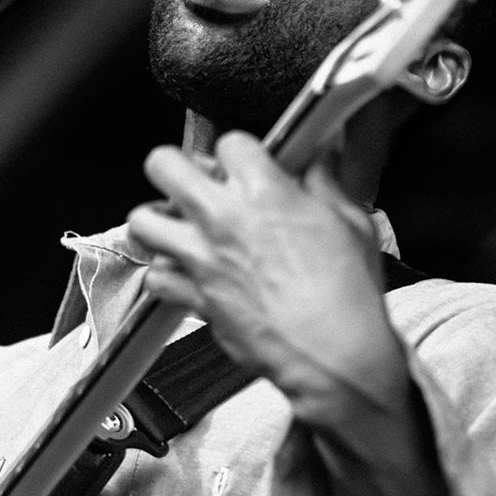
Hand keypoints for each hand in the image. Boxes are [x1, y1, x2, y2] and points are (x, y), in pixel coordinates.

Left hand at [127, 131, 407, 423]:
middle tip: (193, 180)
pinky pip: (155, 276)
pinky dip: (165, 274)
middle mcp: (224, 219)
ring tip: (177, 224)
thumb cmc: (347, 294)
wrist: (334, 353)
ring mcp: (203, 259)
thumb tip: (322, 160)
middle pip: (165, 164)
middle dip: (176, 166)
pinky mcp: (195, 297)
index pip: (230, 141)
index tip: (247, 164)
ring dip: (158, 219)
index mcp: (265, 192)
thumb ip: (326, 184)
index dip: (239, 152)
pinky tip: (185, 272)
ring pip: (143, 220)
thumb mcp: (351, 223)